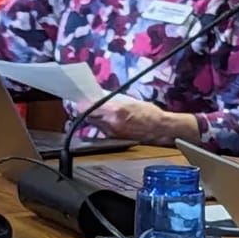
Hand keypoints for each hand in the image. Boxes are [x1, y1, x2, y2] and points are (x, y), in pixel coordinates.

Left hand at [74, 95, 189, 144]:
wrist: (161, 129)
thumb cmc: (150, 114)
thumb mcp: (130, 101)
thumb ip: (113, 101)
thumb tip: (99, 98)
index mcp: (115, 111)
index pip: (89, 108)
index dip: (81, 105)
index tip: (78, 101)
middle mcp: (111, 124)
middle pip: (88, 117)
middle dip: (84, 111)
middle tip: (82, 104)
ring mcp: (112, 133)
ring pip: (94, 124)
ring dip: (92, 118)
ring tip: (94, 111)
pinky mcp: (115, 138)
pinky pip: (102, 130)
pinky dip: (101, 124)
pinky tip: (106, 120)